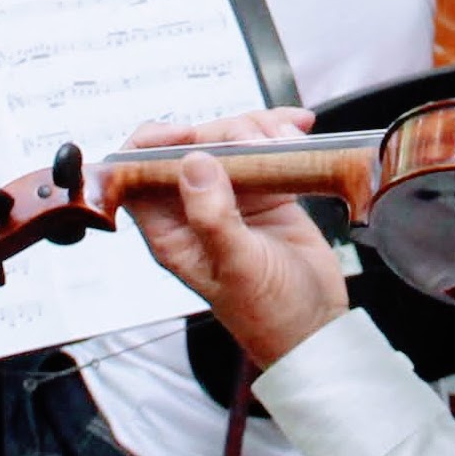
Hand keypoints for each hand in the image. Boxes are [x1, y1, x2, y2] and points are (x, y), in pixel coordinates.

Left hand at [118, 110, 349, 368]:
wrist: (318, 326)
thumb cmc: (271, 314)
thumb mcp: (239, 268)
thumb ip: (213, 218)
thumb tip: (194, 164)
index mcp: (172, 232)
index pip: (136, 175)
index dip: (151, 145)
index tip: (186, 134)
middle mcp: (195, 211)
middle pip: (190, 147)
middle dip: (222, 133)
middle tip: (256, 143)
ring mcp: (231, 199)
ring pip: (229, 141)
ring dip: (256, 129)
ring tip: (284, 141)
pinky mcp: (265, 193)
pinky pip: (264, 150)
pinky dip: (280, 134)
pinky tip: (298, 129)